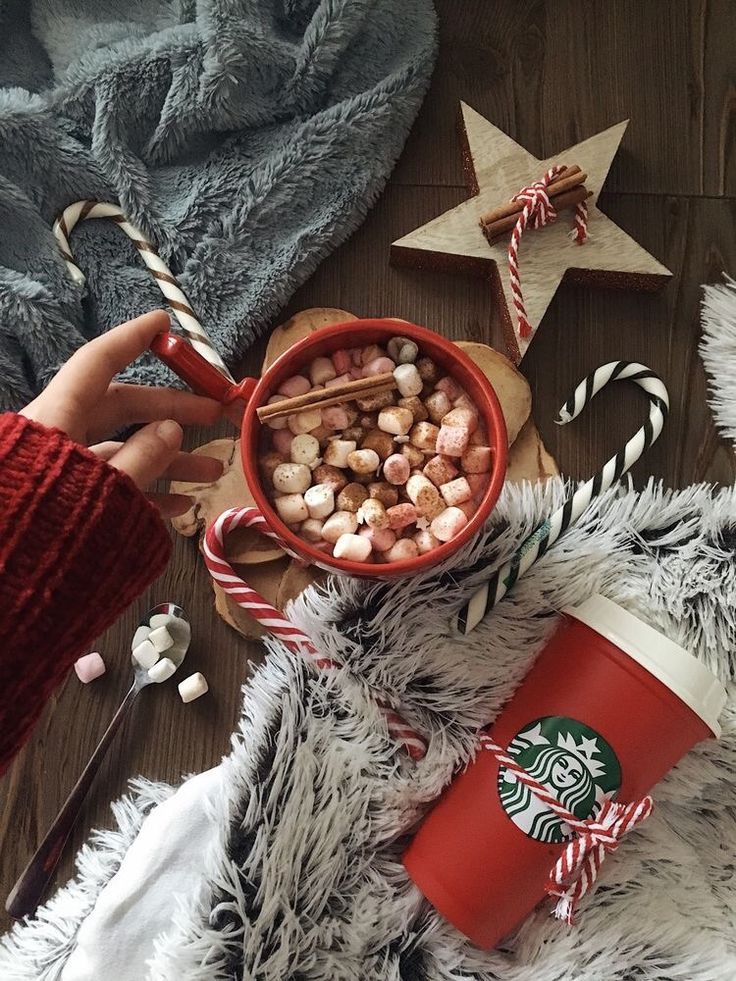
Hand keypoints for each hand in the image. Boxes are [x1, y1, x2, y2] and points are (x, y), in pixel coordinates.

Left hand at [20, 311, 224, 516]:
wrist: (2, 596)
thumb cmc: (47, 531)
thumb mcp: (105, 491)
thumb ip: (142, 459)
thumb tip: (171, 429)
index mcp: (55, 421)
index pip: (97, 364)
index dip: (131, 340)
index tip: (164, 324)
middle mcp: (57, 439)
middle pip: (118, 409)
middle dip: (170, 412)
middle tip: (214, 415)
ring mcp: (64, 475)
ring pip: (122, 452)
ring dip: (169, 460)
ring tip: (213, 471)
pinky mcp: (68, 505)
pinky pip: (113, 488)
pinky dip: (148, 493)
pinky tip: (182, 506)